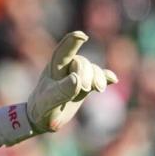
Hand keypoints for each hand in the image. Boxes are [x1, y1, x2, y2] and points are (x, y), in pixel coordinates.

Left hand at [0, 31, 117, 145]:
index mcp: (54, 68)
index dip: (72, 41)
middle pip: (82, 63)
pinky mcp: (85, 86)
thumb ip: (62, 90)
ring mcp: (76, 76)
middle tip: (84, 88)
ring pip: (93, 69)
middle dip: (87, 73)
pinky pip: (99, 77)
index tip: (81, 36)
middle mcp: (66, 68)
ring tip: (99, 90)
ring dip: (98, 77)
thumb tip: (77, 79)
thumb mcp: (49, 101)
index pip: (64, 50)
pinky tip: (112, 80)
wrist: (43, 119)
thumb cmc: (42, 108)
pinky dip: (106, 77)